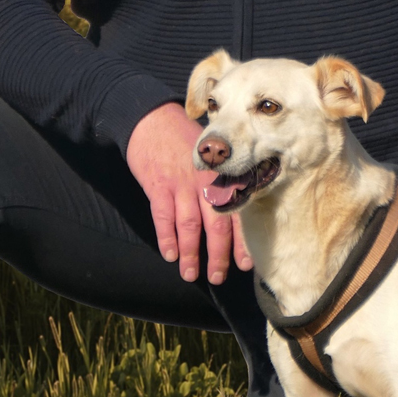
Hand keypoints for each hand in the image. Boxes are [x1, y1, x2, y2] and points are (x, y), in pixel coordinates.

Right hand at [126, 102, 252, 284]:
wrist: (152, 118)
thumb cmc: (184, 139)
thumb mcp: (209, 154)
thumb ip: (221, 179)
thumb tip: (234, 208)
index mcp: (219, 177)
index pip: (236, 213)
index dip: (240, 241)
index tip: (245, 265)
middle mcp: (203, 183)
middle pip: (215, 224)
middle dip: (218, 254)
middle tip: (219, 277)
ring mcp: (180, 184)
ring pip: (189, 225)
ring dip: (191, 253)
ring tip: (191, 274)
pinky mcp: (157, 184)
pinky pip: (163, 216)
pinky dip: (167, 237)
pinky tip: (169, 254)